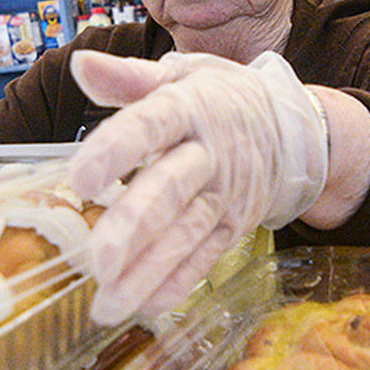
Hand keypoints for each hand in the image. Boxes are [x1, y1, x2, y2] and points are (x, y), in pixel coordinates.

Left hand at [68, 50, 327, 323]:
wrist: (291, 127)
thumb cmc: (217, 99)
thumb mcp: (179, 76)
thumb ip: (128, 78)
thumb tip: (80, 64)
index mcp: (187, 109)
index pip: (150, 126)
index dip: (116, 151)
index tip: (79, 179)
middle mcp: (209, 153)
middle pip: (170, 189)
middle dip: (134, 226)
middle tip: (98, 262)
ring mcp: (226, 194)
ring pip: (186, 233)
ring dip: (148, 271)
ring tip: (109, 305)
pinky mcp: (236, 226)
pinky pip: (207, 256)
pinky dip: (179, 282)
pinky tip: (147, 306)